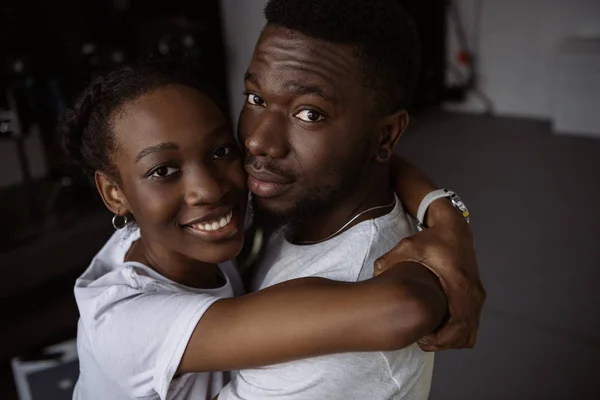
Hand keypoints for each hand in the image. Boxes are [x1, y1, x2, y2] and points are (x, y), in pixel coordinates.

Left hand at [374, 200, 485, 350]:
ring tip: (429, 334)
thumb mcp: (408, 246)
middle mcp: (473, 293)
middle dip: (444, 343)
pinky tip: (438, 324)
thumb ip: (390, 260)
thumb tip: (374, 273)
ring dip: (451, 339)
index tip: (424, 337)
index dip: (442, 338)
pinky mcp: (475, 296)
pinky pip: (472, 324)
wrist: (454, 228)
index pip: (460, 325)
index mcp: (459, 284)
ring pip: (471, 333)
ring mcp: (476, 296)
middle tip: (422, 339)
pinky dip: (458, 331)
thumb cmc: (434, 238)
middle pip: (466, 335)